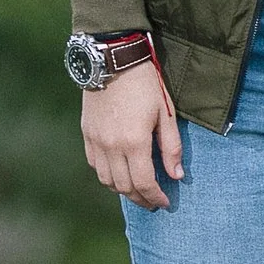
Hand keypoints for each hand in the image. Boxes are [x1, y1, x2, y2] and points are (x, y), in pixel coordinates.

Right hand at [80, 62, 182, 211]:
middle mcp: (111, 147)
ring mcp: (96, 141)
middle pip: (124, 186)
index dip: (155, 197)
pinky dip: (107, 175)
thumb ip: (171, 147)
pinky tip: (119, 172)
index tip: (165, 203)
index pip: (144, 183)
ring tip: (137, 190)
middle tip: (152, 201)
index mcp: (134, 142)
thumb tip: (176, 176)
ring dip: (122, 189)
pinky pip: (95, 164)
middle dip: (140, 198)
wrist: (113, 60)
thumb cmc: (145, 84)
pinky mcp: (87, 133)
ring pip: (106, 179)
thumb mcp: (165, 113)